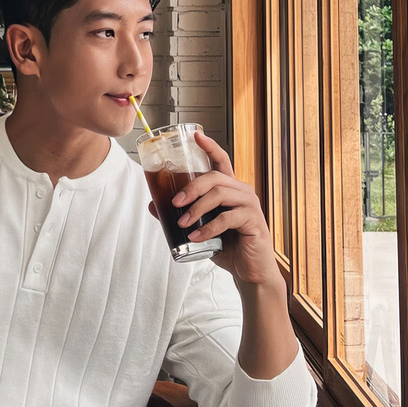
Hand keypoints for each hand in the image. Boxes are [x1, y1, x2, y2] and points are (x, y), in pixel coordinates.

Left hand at [154, 131, 279, 285]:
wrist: (249, 271)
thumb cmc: (228, 247)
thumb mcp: (201, 229)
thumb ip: (181, 215)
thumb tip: (153, 205)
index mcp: (230, 190)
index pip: (221, 161)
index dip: (210, 147)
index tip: (196, 136)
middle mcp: (242, 192)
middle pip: (215, 177)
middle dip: (191, 187)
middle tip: (175, 203)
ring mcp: (250, 206)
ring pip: (220, 194)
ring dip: (197, 208)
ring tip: (183, 223)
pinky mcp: (254, 222)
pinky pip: (228, 218)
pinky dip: (209, 228)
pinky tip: (196, 237)